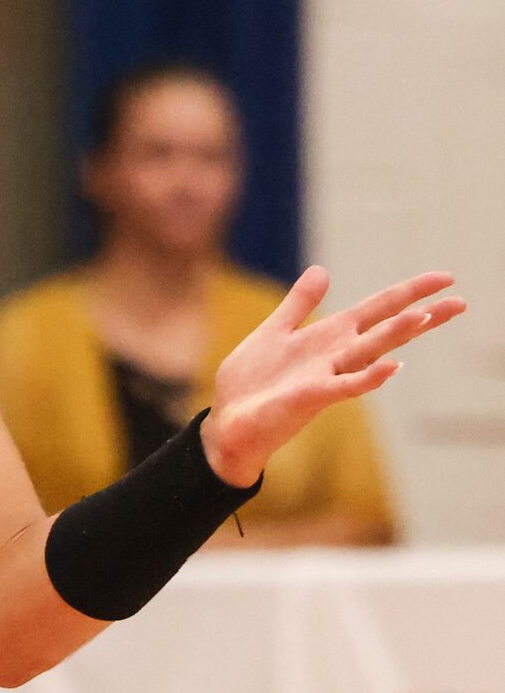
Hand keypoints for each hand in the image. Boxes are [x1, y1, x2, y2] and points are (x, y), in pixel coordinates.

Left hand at [201, 267, 464, 487]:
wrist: (229, 422)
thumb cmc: (255, 382)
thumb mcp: (275, 330)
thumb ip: (300, 303)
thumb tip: (323, 270)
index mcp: (328, 337)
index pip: (377, 309)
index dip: (409, 293)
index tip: (444, 279)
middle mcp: (335, 356)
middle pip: (385, 328)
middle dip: (421, 313)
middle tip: (462, 301)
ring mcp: (327, 376)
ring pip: (370, 352)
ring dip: (397, 335)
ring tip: (426, 315)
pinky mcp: (311, 397)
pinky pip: (345, 386)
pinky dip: (368, 377)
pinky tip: (391, 367)